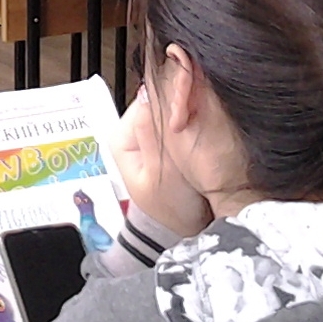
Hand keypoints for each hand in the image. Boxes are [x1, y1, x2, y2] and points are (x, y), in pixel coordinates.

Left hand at [110, 88, 211, 239]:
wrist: (184, 227)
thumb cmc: (172, 207)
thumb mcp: (162, 173)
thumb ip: (152, 134)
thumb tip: (148, 94)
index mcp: (121, 138)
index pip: (145, 101)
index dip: (169, 102)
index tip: (189, 111)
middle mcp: (131, 132)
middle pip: (156, 104)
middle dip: (177, 109)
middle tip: (198, 121)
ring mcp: (147, 135)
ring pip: (167, 112)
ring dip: (184, 116)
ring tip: (201, 127)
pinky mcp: (163, 140)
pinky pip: (175, 122)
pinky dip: (188, 124)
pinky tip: (200, 131)